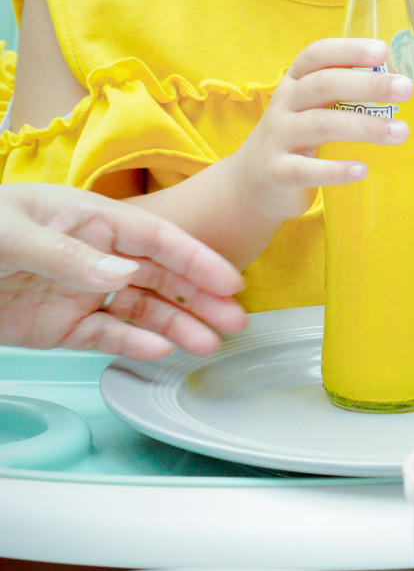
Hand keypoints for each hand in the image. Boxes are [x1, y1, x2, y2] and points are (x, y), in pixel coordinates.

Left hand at [0, 182, 246, 358]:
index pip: (155, 238)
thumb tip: (121, 272)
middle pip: (159, 275)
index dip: (196, 258)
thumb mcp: (12, 233)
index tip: (229, 280)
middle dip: (200, 297)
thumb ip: (68, 253)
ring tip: (207, 344)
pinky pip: (106, 335)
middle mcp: (93, 254)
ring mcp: (79, 292)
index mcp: (89, 219)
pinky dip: (134, 344)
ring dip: (176, 325)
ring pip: (141, 309)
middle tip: (235, 320)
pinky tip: (159, 351)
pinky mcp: (60, 327)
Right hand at [231, 38, 413, 225]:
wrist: (250, 185)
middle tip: (406, 89)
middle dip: (367, 84)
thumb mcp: (310, 108)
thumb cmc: (295, 137)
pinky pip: (306, 169)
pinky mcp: (277, 173)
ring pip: (320, 125)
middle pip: (323, 85)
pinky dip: (335, 169)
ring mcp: (278, 138)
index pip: (316, 55)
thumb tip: (398, 81)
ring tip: (400, 132)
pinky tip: (362, 169)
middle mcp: (284, 104)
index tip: (382, 50)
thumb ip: (342, 93)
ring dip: (364, 127)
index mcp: (294, 82)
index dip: (348, 50)